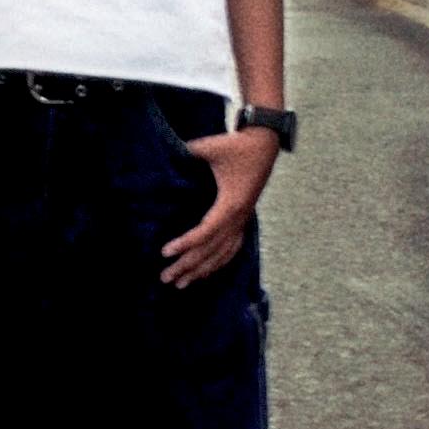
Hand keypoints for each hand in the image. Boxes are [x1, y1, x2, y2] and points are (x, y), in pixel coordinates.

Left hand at [160, 126, 278, 286]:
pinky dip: (217, 264)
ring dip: (201, 270)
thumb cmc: (236, 146)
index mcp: (230, 204)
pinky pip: (232, 249)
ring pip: (222, 254)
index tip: (165, 252)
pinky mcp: (243, 220)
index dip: (185, 244)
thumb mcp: (210, 147)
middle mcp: (238, 218)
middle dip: (187, 266)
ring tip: (181, 284)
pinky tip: (205, 273)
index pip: (205, 232)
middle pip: (210, 250)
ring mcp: (242, 221)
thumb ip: (187, 153)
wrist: (264, 145)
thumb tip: (164, 156)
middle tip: (165, 277)